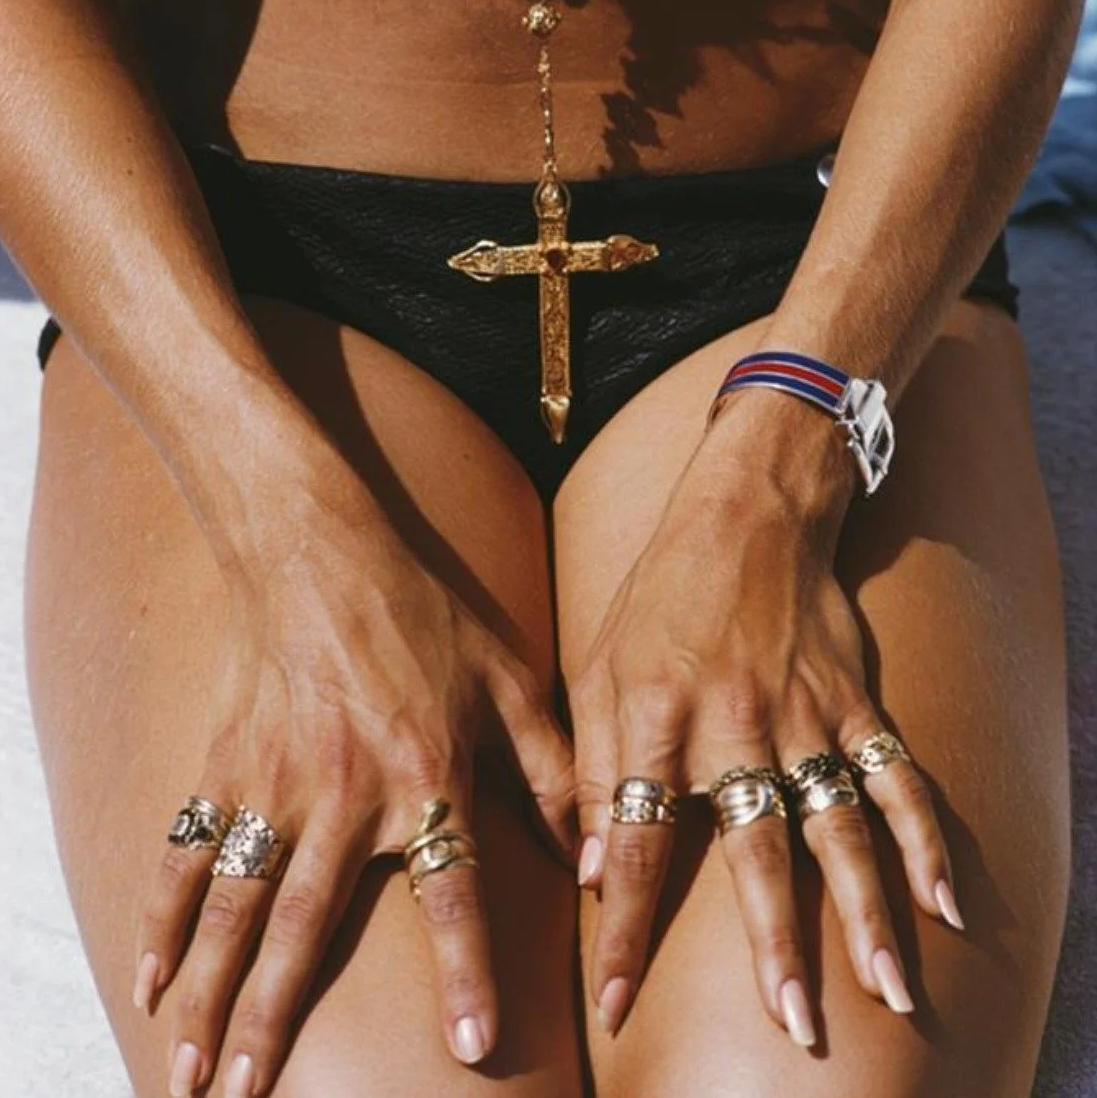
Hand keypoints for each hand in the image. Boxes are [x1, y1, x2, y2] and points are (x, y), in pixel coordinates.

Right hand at [132, 463, 573, 1096]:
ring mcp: (274, 782)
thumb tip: (598, 850)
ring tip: (192, 1073)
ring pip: (236, 907)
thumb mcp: (507, 676)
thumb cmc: (421, 610)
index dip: (467, 970)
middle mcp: (345, 793)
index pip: (451, 889)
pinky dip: (165, 917)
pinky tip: (152, 976)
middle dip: (276, 1021)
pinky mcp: (226, 764)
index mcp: (426, 773)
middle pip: (307, 927)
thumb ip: (554, 766)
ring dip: (211, 993)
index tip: (473, 1050)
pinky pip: (187, 852)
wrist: (318, 546)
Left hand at [569, 397, 959, 1043]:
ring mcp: (803, 715)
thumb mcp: (597, 668)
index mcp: (657, 718)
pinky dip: (925, 838)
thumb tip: (590, 869)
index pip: (638, 842)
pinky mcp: (852, 702)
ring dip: (868, 913)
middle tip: (796, 1025)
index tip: (613, 1000)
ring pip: (840, 827)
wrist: (746, 513)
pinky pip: (895, 776)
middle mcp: (734, 724)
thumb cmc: (659, 596)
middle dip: (775, 945)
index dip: (623, 925)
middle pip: (757, 851)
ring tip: (892, 991)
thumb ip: (594, 767)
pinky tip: (946, 903)